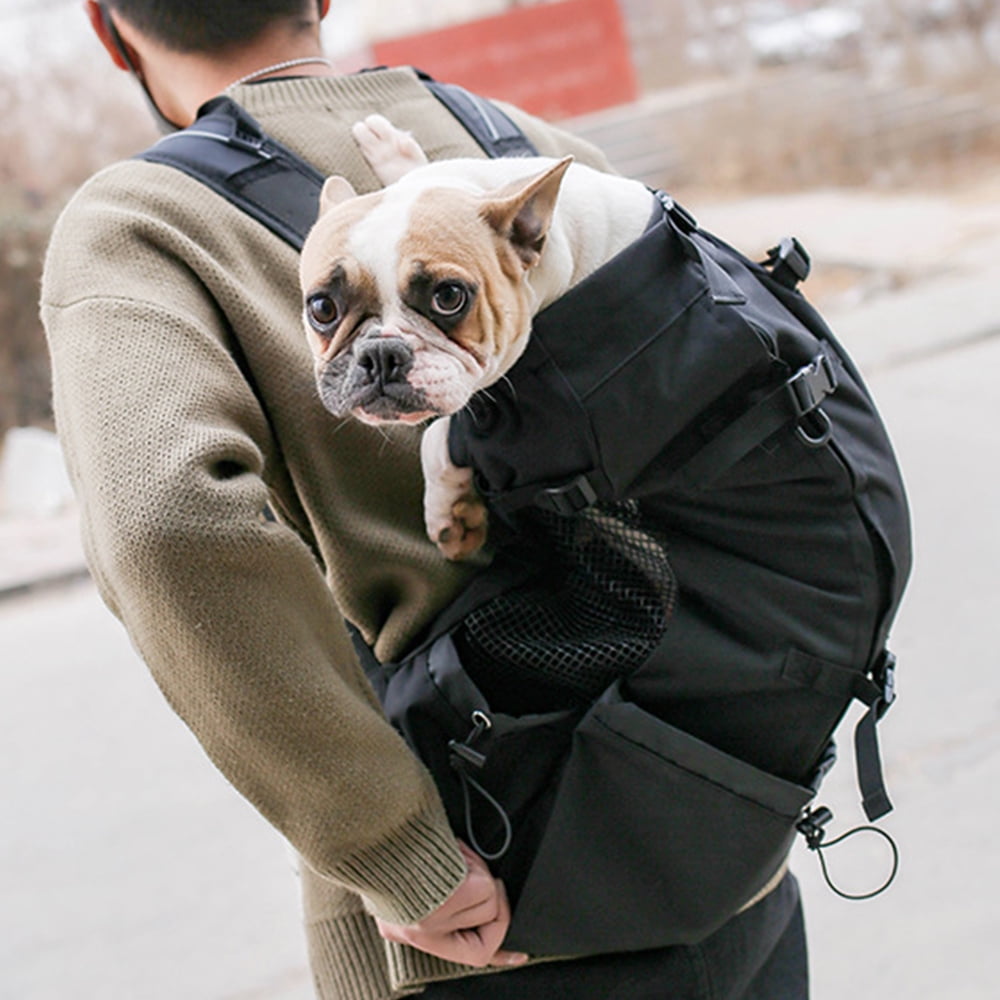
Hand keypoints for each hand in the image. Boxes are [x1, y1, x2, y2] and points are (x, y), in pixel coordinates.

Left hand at [375, 842, 528, 967]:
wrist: (376, 829)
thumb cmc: (392, 850)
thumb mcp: (407, 882)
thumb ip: (436, 902)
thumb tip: (475, 900)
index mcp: (410, 930)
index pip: (467, 954)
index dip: (498, 953)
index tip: (519, 955)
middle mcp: (421, 931)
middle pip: (486, 926)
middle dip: (490, 897)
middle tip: (480, 877)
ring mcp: (438, 918)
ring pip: (488, 901)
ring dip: (476, 873)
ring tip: (453, 856)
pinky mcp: (455, 897)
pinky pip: (485, 885)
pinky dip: (473, 862)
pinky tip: (453, 851)